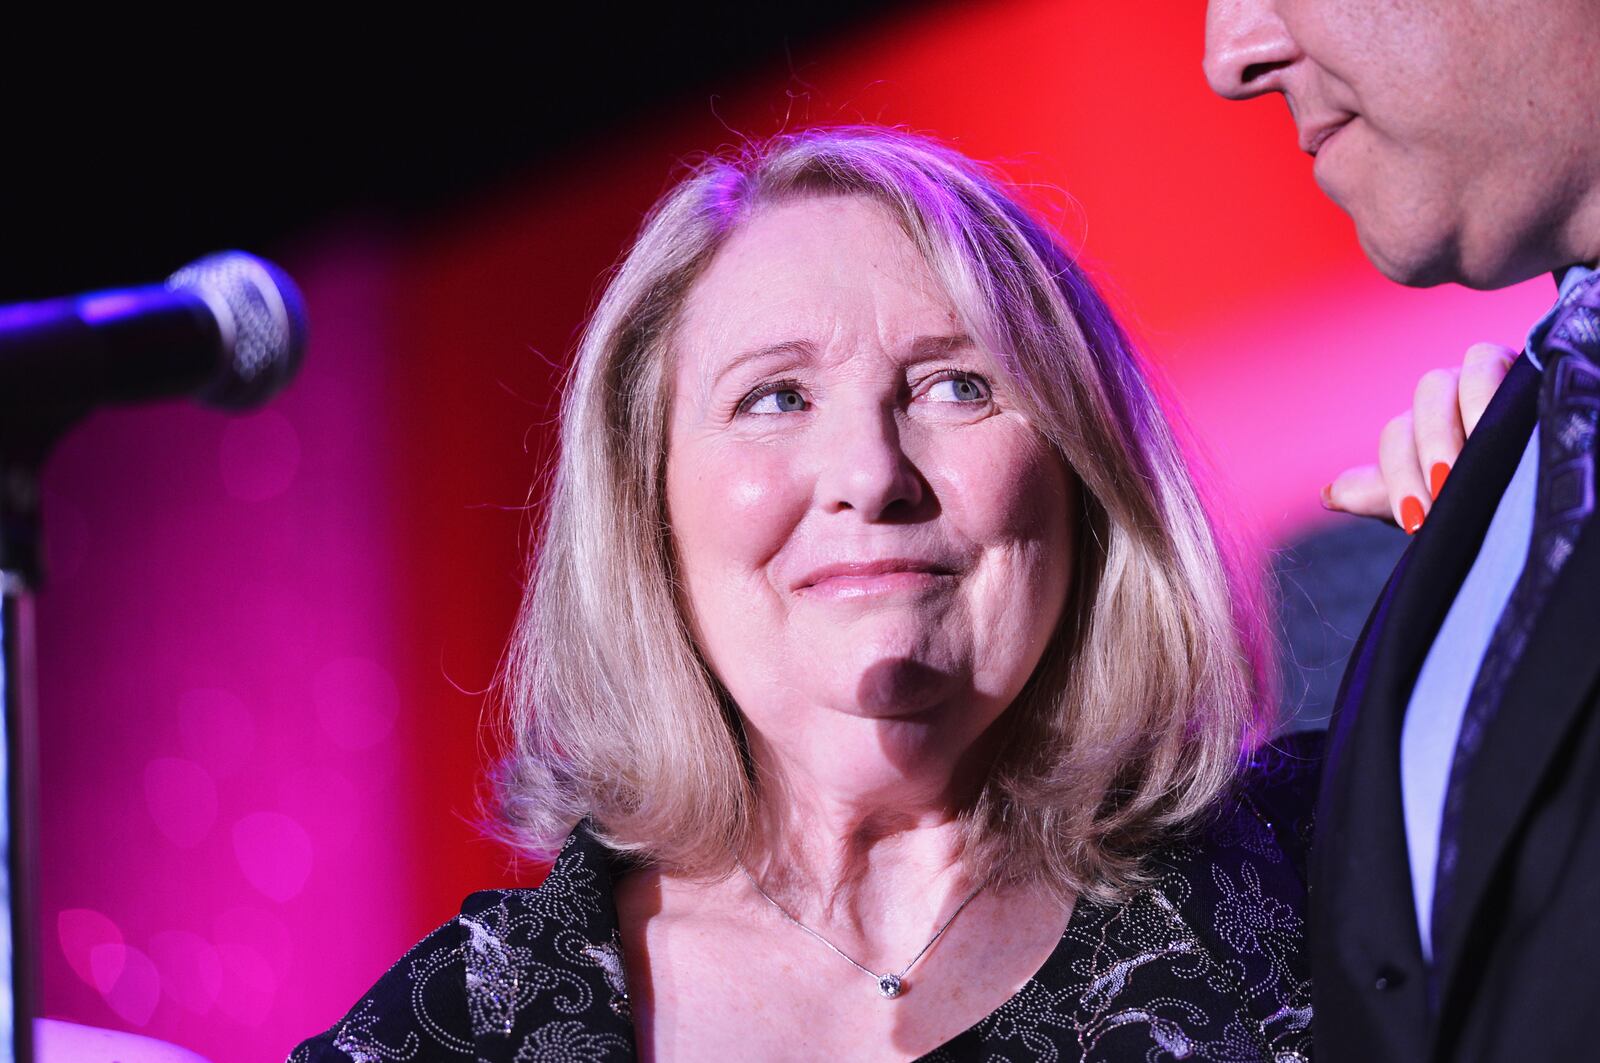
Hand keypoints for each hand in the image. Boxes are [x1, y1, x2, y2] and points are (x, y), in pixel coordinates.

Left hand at [1322, 342, 1516, 532]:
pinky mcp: (1522, 370)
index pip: (1397, 436)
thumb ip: (1380, 495)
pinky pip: (1504, 364)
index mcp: (1418, 424)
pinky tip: (1512, 427)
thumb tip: (1328, 496)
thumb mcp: (1428, 500)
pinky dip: (1502, 391)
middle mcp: (1448, 393)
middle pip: (1428, 399)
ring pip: (1466, 374)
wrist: (1531, 481)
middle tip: (1444, 489)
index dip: (1401, 476)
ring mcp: (1486, 374)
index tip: (1415, 520)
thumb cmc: (1473, 493)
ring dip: (1472, 415)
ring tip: (1478, 458)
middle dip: (1433, 446)